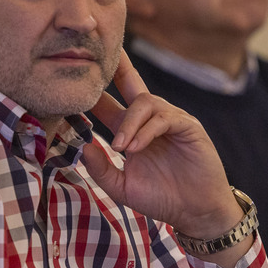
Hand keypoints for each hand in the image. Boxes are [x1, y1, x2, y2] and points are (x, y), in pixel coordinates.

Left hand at [81, 51, 248, 262]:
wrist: (195, 212)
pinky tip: (136, 148)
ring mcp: (171, 120)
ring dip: (129, 123)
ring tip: (121, 147)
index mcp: (130, 131)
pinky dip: (147, 131)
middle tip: (100, 55)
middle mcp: (149, 120)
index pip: (109, 103)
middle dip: (118, 67)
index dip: (93, 92)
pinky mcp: (188, 127)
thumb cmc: (162, 198)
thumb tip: (83, 147)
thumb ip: (102, 170)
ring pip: (146, 102)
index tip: (72, 82)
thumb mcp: (123, 188)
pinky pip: (164, 119)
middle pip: (132, 83)